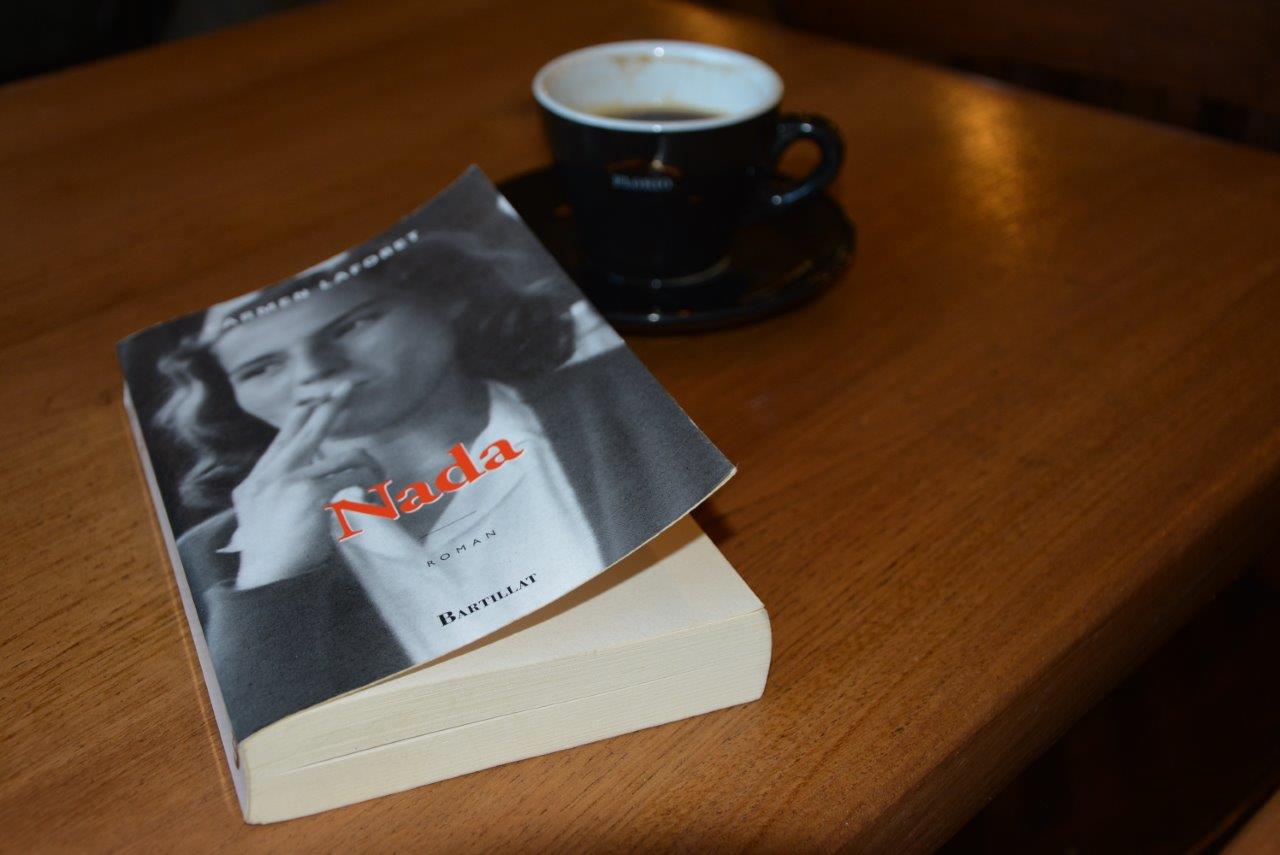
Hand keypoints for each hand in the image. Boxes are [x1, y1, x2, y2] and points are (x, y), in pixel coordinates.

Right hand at [229, 382, 381, 588]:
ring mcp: (289, 480)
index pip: (284, 437)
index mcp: (256, 480)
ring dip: (367, 468)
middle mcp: (270, 475)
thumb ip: (273, 494)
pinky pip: (351, 477)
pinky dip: (368, 486)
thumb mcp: (257, 519)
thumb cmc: (270, 556)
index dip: (303, 414)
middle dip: (330, 405)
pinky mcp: (309, 492)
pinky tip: (374, 498)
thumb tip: (298, 477)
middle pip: (307, 430)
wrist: (267, 578)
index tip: (318, 397)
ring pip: (342, 457)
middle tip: (347, 386)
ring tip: (378, 481)